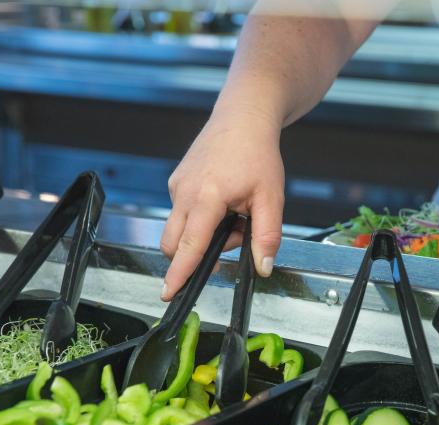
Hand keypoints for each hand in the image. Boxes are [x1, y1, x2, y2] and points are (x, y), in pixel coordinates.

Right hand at [160, 106, 284, 299]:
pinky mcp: (175, 181)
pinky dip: (201, 218)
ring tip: (234, 212)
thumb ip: (267, 236)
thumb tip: (263, 267)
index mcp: (207, 196)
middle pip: (175, 243)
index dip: (179, 273)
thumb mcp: (271, 198)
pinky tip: (224, 201)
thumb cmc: (257, 154)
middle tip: (235, 233)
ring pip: (180, 229)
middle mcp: (184, 191)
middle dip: (198, 253)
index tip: (167, 292)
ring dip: (204, 234)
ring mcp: (176, 185)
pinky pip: (182, 213)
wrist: (243, 118)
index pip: (189, 246)